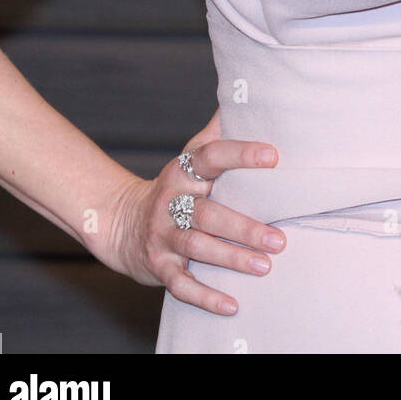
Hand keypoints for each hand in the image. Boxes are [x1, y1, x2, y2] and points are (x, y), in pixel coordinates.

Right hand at [99, 110, 286, 316]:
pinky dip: (205, 297)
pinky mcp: (158, 266)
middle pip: (208, 212)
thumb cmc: (175, 186)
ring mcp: (163, 236)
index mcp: (183, 171)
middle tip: (279, 238)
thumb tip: (242, 94)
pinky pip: (181, 285)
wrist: (121, 222)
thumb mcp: (189, 155)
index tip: (274, 156)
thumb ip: (216, 131)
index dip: (241, 154)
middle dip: (244, 226)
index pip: (212, 157)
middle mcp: (171, 202)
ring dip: (232, 259)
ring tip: (265, 266)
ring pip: (197, 248)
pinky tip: (232, 304)